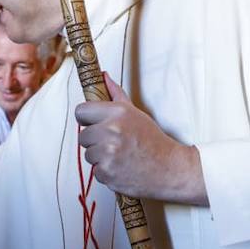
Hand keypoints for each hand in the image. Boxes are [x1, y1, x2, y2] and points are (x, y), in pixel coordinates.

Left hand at [73, 74, 205, 203]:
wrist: (168, 168)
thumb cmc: (152, 140)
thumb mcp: (135, 113)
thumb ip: (116, 94)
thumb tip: (104, 76)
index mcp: (117, 112)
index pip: (81, 111)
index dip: (86, 118)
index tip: (93, 123)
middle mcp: (111, 130)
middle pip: (82, 136)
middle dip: (94, 141)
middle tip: (113, 143)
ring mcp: (108, 152)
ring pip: (88, 155)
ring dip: (100, 157)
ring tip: (120, 156)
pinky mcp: (107, 172)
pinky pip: (96, 171)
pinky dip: (106, 172)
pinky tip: (121, 167)